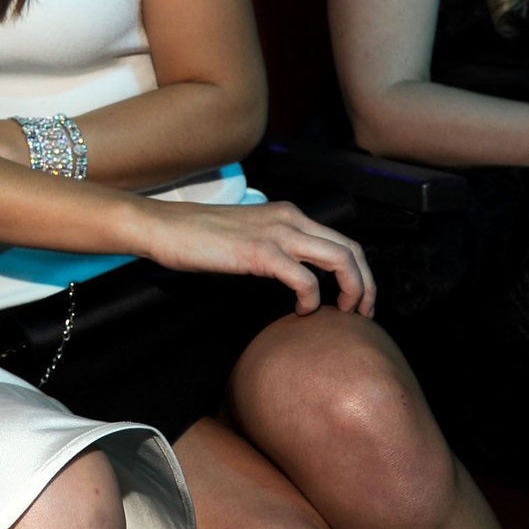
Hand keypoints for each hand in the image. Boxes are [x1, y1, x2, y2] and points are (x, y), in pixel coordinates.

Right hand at [135, 199, 375, 316]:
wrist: (162, 227)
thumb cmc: (195, 236)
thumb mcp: (246, 235)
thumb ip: (273, 247)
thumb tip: (291, 274)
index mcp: (288, 214)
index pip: (342, 240)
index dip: (359, 272)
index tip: (355, 299)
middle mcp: (289, 219)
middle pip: (351, 249)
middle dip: (366, 284)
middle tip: (361, 313)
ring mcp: (276, 233)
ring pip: (340, 259)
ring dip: (353, 290)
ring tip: (345, 313)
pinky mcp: (259, 252)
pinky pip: (305, 278)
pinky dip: (312, 298)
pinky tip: (302, 310)